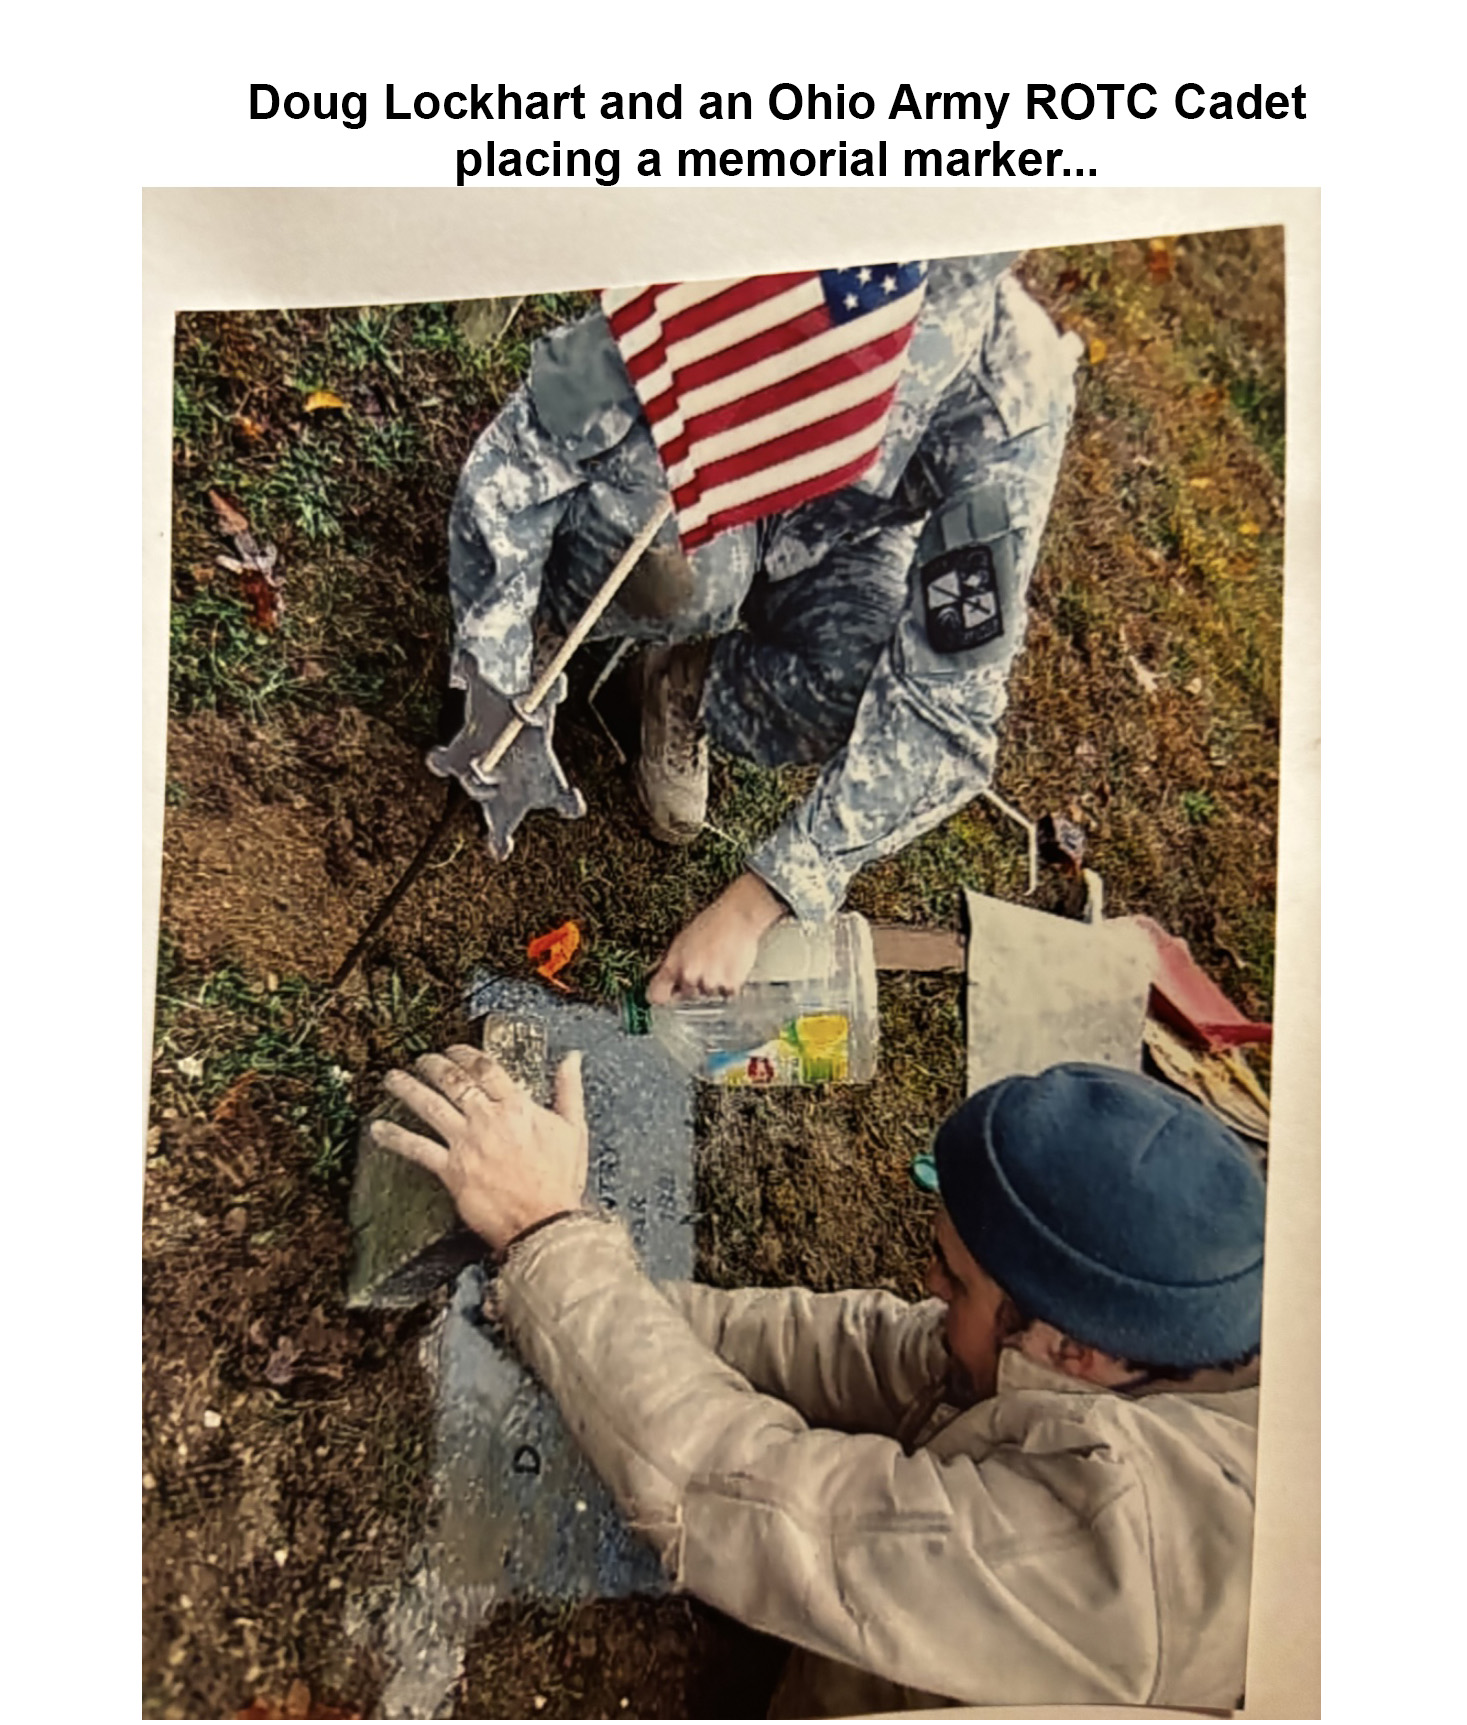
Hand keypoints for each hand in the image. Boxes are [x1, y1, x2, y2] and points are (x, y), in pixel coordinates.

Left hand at [369, 1046, 588, 1254]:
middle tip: (421, 1060)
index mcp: (517, 1107)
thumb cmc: (560, 1181)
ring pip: (430, 1106)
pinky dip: (395, 1137)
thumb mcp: (573, 1129)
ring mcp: (467, 1144)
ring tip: (393, 1079)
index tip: (454, 1050)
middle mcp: (488, 1119)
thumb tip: (571, 1060)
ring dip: (408, 1089)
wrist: (545, 1222)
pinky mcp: (451, 1170)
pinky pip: (417, 1149)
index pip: (485, 1068)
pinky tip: (378, 1129)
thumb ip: (568, 1090)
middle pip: (453, 1081)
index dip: (465, 1054)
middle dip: (432, 1065)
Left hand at [648, 871, 785, 1002]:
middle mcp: (689, 978)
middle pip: (687, 996)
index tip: (670, 992)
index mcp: (672, 966)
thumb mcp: (681, 941)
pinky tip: (730, 967)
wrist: (737, 917)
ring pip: (708, 995)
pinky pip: (727, 994)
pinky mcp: (730, 986)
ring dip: (714, 985)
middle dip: (694, 986)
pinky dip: (730, 985)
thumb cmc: (710, 924)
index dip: (664, 995)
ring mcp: (710, 984)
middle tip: (706, 966)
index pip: (657, 996)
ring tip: (720, 963)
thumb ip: (671, 964)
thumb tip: (664, 980)